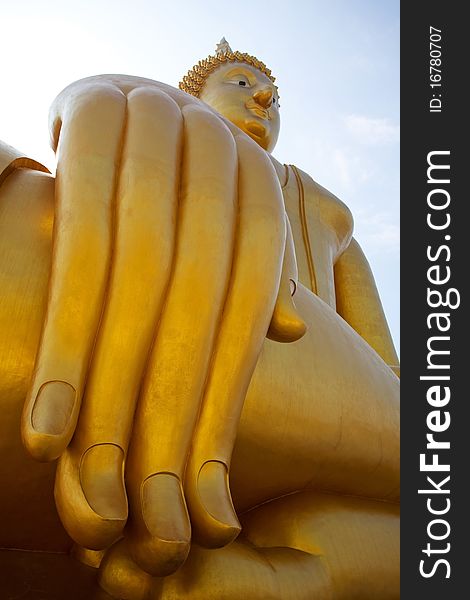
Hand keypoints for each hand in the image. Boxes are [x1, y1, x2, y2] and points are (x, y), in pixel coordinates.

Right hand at [21, 75, 304, 574]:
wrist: (124, 97)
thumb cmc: (173, 181)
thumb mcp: (219, 227)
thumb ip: (250, 277)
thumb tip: (291, 333)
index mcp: (258, 185)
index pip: (246, 314)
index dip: (224, 407)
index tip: (205, 499)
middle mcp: (222, 153)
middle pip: (198, 305)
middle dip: (168, 412)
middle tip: (147, 512)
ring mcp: (164, 126)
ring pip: (138, 282)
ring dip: (108, 387)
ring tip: (85, 478)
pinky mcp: (100, 113)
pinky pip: (84, 245)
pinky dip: (69, 333)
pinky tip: (50, 420)